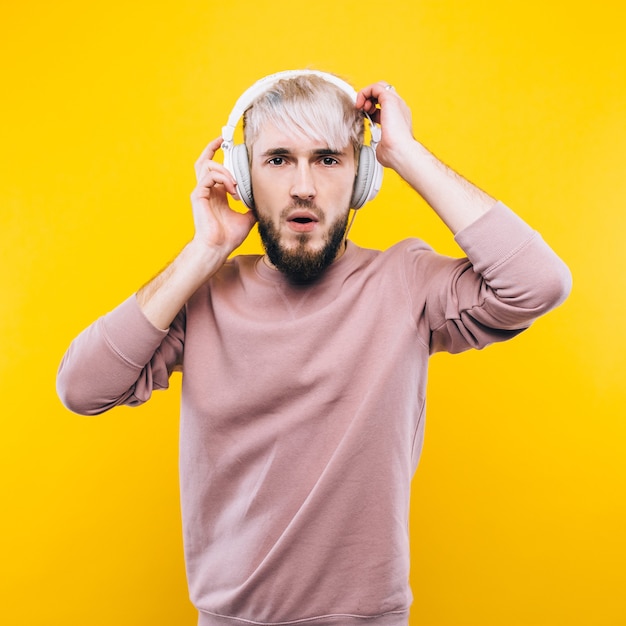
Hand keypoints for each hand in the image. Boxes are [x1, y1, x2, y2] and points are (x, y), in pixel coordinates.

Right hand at [190, 137, 256, 258]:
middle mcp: (207, 190)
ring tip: (237, 186)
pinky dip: (223, 179)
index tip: (228, 145)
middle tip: (223, 140)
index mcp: (216, 193)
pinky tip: (233, 190)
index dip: (218, 155)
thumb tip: (264, 200)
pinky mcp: (198, 196)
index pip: (214, 169)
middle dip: (212, 148)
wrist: (218, 248)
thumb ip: (252, 206)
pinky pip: (209, 177)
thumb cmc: (228, 237)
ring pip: (207, 166)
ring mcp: (201, 192)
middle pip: (204, 161)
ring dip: (226, 171)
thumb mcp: (247, 217)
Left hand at [355, 82, 415, 171]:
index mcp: (399, 117)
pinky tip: (361, 104)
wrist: (401, 152)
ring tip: (361, 107)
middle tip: (363, 110)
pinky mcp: (390, 99)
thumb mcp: (383, 145)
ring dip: (367, 94)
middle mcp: (399, 108)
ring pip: (380, 86)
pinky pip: (375, 87)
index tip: (365, 117)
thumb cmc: (394, 153)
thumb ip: (379, 141)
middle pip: (383, 92)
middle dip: (370, 99)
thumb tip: (377, 145)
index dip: (373, 108)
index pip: (385, 105)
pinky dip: (365, 92)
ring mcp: (396, 102)